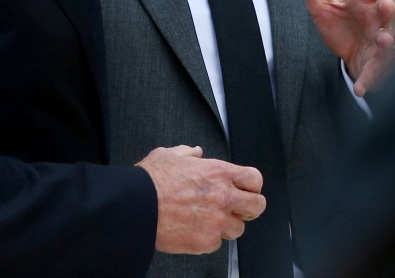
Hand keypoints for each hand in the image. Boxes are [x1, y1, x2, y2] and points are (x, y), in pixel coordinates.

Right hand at [136, 145, 264, 254]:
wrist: (137, 206)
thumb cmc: (151, 180)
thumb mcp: (169, 154)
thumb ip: (188, 153)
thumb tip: (195, 152)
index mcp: (217, 172)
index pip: (254, 179)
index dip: (251, 184)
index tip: (245, 188)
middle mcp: (222, 196)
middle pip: (257, 206)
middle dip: (249, 206)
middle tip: (236, 206)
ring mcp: (216, 221)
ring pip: (238, 228)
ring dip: (226, 224)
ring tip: (207, 218)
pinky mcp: (206, 241)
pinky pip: (217, 243)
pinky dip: (208, 237)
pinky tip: (194, 227)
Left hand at [281, 0, 394, 96]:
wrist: (353, 55)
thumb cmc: (342, 23)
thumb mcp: (322, 5)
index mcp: (363, 2)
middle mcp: (375, 19)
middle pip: (387, 10)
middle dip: (389, 7)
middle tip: (387, 4)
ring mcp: (379, 42)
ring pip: (388, 38)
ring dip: (386, 39)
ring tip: (382, 39)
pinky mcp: (378, 64)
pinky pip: (376, 72)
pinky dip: (369, 79)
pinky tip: (359, 89)